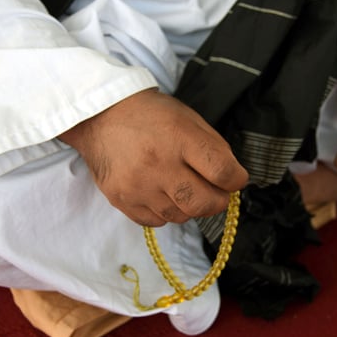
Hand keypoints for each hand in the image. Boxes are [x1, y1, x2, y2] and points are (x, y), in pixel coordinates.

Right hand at [59, 88, 248, 225]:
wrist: (100, 116)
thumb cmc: (150, 116)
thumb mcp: (188, 118)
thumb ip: (214, 148)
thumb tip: (233, 179)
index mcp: (179, 137)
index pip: (223, 172)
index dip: (236, 179)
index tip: (235, 178)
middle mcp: (158, 164)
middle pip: (204, 203)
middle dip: (218, 201)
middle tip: (216, 191)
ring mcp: (138, 186)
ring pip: (181, 216)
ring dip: (190, 206)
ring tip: (184, 187)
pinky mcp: (122, 200)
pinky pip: (157, 221)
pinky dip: (166, 211)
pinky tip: (162, 193)